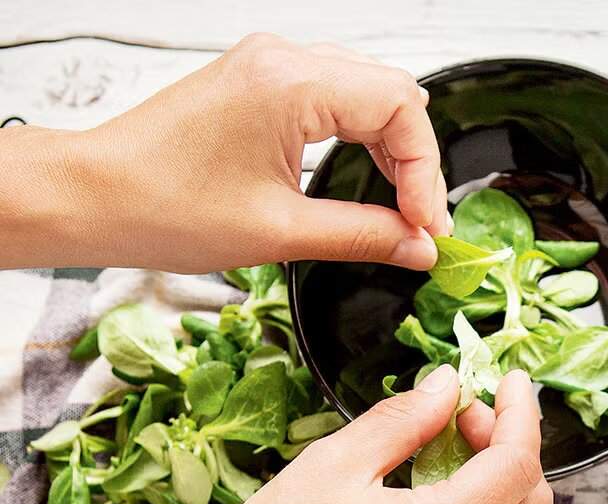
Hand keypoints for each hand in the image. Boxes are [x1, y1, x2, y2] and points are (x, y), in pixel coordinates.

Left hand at [0, 33, 448, 271]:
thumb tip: (418, 248)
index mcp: (291, 84)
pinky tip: (366, 175)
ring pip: (368, 90)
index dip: (425, 172)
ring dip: (391, 146)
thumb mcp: (279, 233)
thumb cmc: (161, 207)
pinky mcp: (260, 79)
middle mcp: (283, 60)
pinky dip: (360, 134)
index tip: (425, 225)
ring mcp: (270, 64)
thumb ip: (364, 235)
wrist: (91, 196)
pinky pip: (336, 93)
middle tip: (419, 221)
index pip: (400, 110)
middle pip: (392, 92)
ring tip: (398, 204)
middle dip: (416, 160)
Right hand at [219, 367, 553, 503]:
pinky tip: (452, 501)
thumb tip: (447, 384)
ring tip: (453, 459)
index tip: (510, 383)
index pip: (517, 465)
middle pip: (532, 501)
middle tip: (462, 418)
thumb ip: (399, 422)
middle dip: (509, 446)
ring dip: (505, 487)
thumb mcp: (329, 468)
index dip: (522, 414)